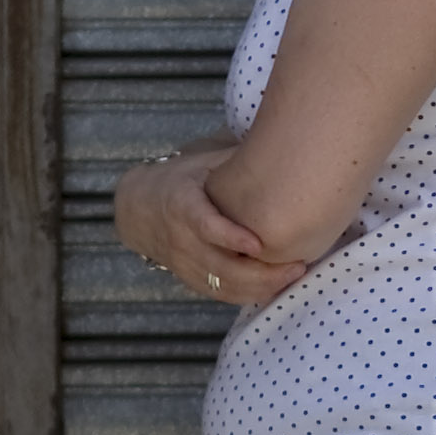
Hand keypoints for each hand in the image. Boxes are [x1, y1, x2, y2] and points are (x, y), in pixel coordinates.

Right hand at [114, 146, 309, 306]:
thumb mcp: (201, 163)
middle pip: (220, 266)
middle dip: (261, 272)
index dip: (230, 237)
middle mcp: (180, 240)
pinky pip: (221, 294)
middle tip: (298, 265)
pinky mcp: (190, 279)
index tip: (259, 244)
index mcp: (181, 206)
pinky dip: (249, 295)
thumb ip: (233, 160)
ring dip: (261, 287)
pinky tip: (277, 286)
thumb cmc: (180, 180)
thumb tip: (280, 139)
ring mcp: (184, 264)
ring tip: (295, 275)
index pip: (205, 226)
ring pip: (224, 285)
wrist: (138, 210)